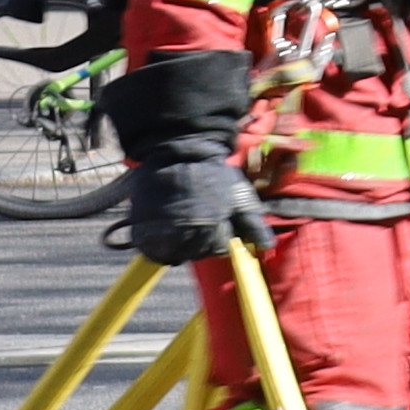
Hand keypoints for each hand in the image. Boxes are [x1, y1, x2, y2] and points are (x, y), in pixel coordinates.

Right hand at [117, 158, 264, 262]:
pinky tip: (167, 232)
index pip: (219, 250)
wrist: (178, 154)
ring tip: (184, 224)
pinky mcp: (142, 230)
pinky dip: (160, 247)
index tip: (219, 224)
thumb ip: (254, 224)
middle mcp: (185, 233)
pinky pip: (153, 252)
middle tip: (201, 220)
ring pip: (175, 255)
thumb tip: (267, 246)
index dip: (221, 238)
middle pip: (197, 253)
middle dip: (202, 241)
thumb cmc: (213, 175)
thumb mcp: (240, 197)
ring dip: (181, 245)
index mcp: (212, 227)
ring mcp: (160, 233)